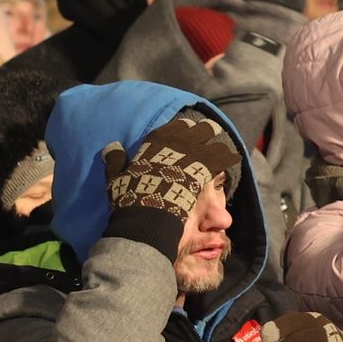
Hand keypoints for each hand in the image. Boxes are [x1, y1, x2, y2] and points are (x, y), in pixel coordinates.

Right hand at [102, 116, 238, 256]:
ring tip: (222, 145)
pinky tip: (231, 156)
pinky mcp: (201, 171)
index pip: (170, 129)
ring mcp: (188, 157)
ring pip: (208, 142)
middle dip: (203, 130)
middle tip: (210, 130)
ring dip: (215, 142)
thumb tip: (111, 146)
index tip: (187, 127)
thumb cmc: (130, 197)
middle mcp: (171, 147)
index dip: (181, 128)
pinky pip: (219, 158)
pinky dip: (225, 156)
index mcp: (151, 146)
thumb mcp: (116, 177)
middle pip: (194, 130)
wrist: (148, 215)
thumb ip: (115, 160)